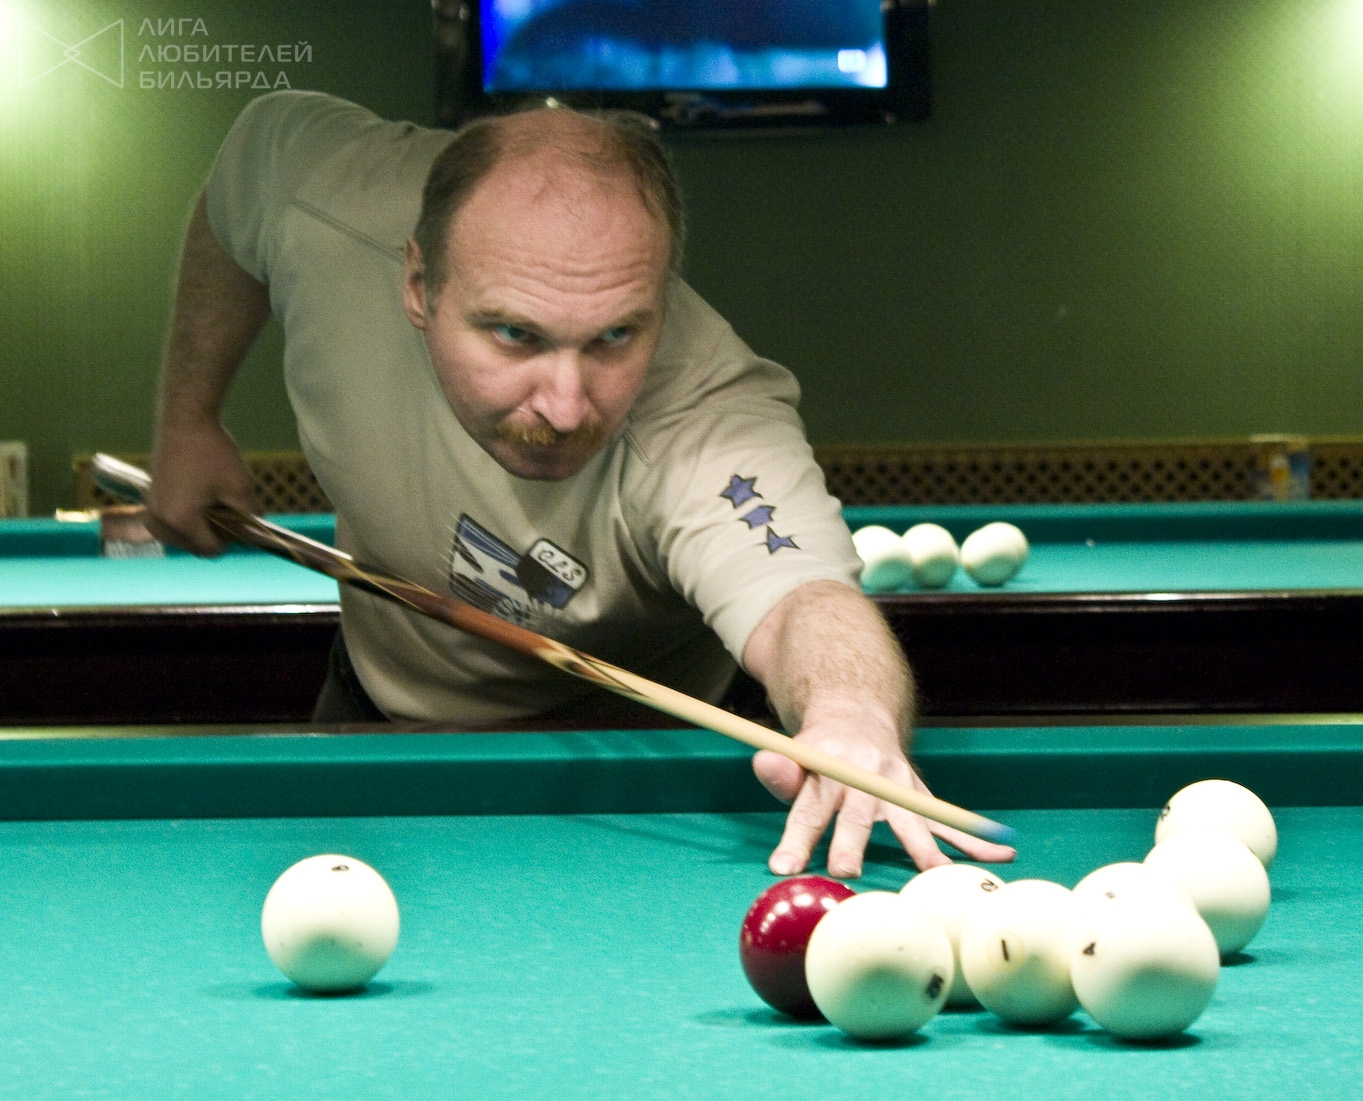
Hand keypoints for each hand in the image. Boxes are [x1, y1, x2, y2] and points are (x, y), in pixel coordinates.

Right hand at [146, 420, 256, 555]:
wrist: (186, 420)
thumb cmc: (213, 453)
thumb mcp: (240, 488)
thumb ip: (249, 518)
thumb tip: (253, 535)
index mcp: (180, 522)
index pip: (211, 550)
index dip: (231, 539)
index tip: (240, 519)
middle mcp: (158, 520)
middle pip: (195, 546)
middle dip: (214, 533)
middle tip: (227, 506)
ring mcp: (151, 509)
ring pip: (182, 536)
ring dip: (201, 526)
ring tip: (213, 499)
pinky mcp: (151, 498)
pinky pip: (172, 521)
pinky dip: (188, 515)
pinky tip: (201, 494)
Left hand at [752, 719, 1015, 878]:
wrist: (857, 717)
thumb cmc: (818, 756)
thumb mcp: (794, 755)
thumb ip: (780, 769)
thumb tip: (763, 763)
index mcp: (829, 769)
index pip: (809, 807)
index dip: (795, 838)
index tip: (782, 868)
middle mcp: (865, 777)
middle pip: (858, 813)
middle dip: (852, 843)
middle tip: (846, 872)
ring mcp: (897, 785)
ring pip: (910, 818)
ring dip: (924, 847)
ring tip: (937, 873)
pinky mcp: (919, 795)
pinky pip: (946, 819)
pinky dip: (972, 839)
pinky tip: (998, 856)